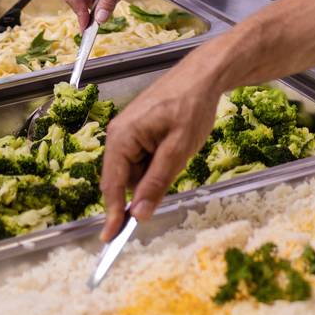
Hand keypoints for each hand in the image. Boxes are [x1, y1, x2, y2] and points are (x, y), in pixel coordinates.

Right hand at [100, 54, 223, 237]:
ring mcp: (128, 131)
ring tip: (179, 151)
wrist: (203, 75)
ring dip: (154, 173)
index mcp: (122, 137)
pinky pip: (141, 158)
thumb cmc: (191, 106)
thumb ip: (157, 182)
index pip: (112, 185)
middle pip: (123, 179)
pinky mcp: (138, 130)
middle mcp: (118, 134)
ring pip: (135, 170)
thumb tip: (139, 214)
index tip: (111, 239)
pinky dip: (157, 162)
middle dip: (143, 188)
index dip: (113, 213)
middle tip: (172, 172)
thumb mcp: (178, 149)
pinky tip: (175, 147)